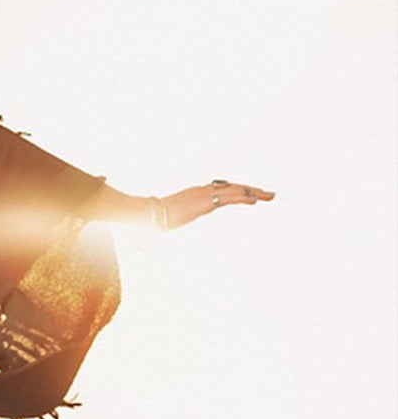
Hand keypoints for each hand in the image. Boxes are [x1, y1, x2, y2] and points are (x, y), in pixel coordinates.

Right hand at [157, 180, 273, 229]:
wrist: (148, 214)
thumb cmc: (154, 219)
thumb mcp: (170, 220)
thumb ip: (174, 221)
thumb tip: (170, 230)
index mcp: (197, 193)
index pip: (224, 189)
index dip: (240, 190)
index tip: (253, 194)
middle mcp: (202, 190)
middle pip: (233, 187)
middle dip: (253, 190)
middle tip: (270, 194)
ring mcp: (204, 195)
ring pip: (235, 190)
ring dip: (254, 193)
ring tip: (270, 196)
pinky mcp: (205, 202)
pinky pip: (228, 198)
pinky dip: (243, 197)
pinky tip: (255, 200)